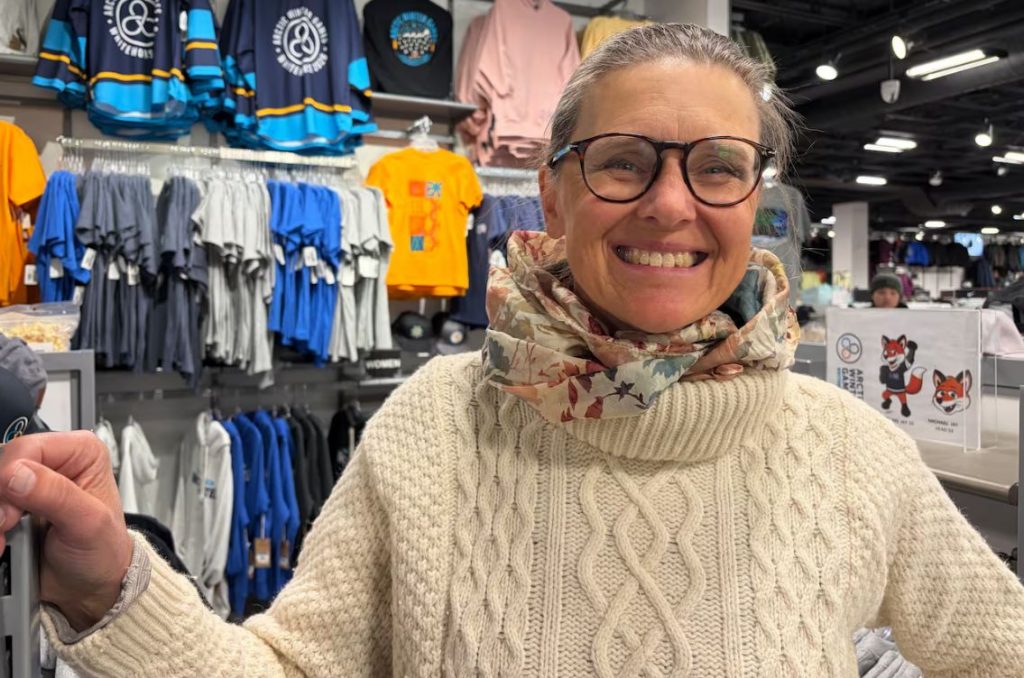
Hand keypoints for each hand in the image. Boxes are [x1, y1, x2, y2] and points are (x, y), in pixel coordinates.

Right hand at [0, 431, 131, 630]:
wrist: (90, 585)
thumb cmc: (102, 551)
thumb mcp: (88, 523)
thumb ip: (56, 495)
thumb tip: (17, 474)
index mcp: (81, 452)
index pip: (26, 448)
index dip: (8, 478)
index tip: (10, 515)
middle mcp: (54, 461)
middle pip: (1, 467)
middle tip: (5, 530)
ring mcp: (30, 482)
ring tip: (4, 542)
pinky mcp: (12, 504)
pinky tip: (1, 544)